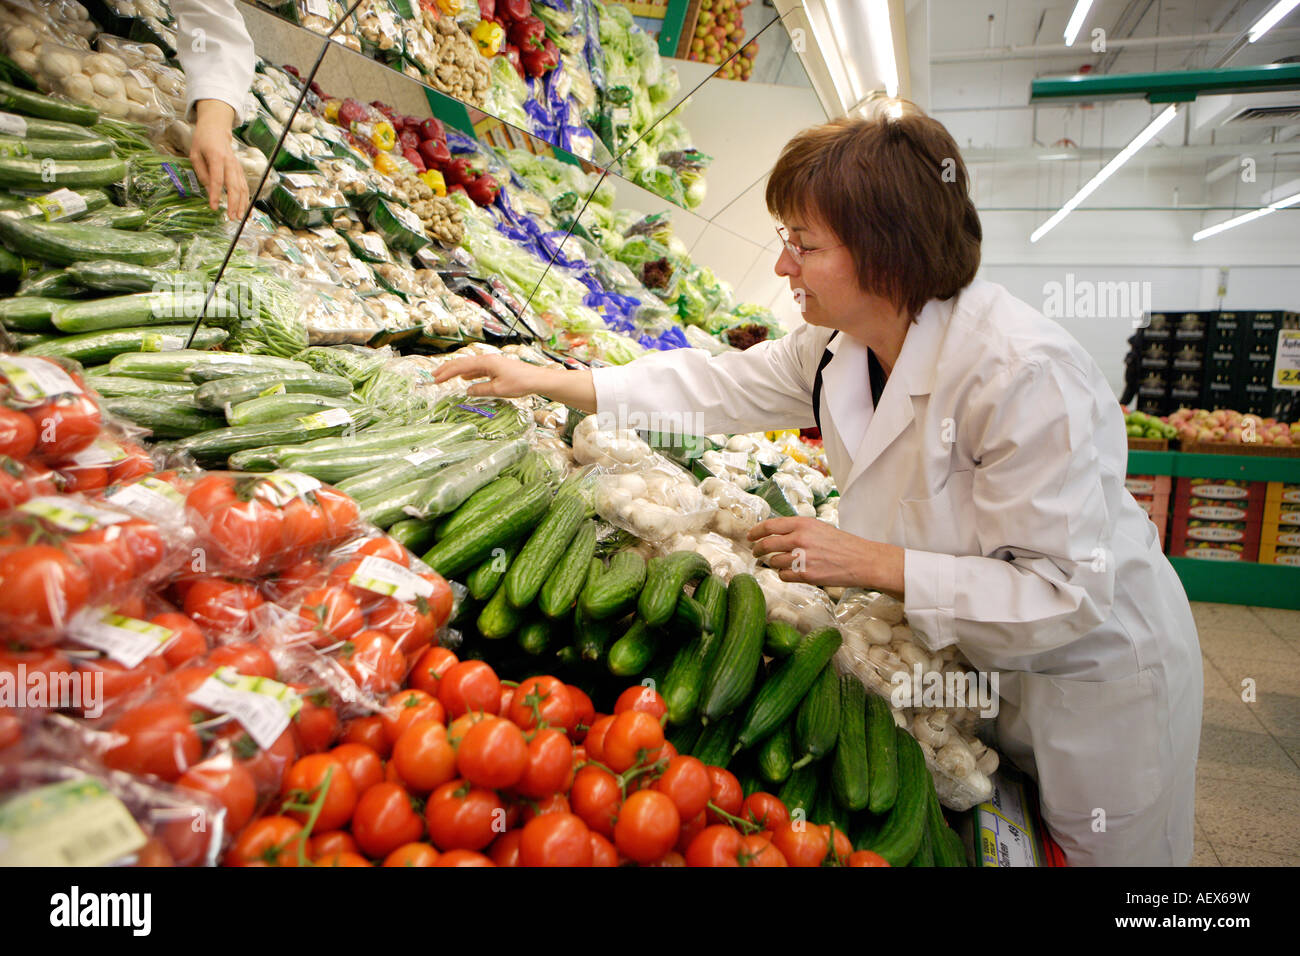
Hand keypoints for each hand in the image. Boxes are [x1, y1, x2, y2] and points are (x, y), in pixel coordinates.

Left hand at [190, 99, 248, 221]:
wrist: (216, 129)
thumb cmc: (202, 141)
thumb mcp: (195, 154)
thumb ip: (201, 172)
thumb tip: (209, 190)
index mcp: (217, 157)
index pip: (217, 180)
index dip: (216, 195)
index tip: (214, 207)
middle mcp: (230, 162)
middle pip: (234, 186)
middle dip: (234, 203)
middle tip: (232, 217)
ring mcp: (237, 166)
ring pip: (242, 187)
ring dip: (242, 203)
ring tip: (240, 217)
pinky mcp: (240, 170)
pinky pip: (244, 186)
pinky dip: (246, 198)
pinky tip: (245, 209)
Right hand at [433, 354, 596, 411]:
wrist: (537, 379)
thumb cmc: (520, 383)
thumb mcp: (498, 390)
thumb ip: (481, 390)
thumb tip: (467, 390)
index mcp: (486, 362)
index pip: (460, 366)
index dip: (446, 373)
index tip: (434, 379)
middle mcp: (487, 360)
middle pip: (462, 363)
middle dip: (447, 370)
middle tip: (433, 376)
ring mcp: (492, 363)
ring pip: (469, 366)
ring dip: (456, 372)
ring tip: (444, 377)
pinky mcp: (496, 368)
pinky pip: (477, 370)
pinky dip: (468, 374)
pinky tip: (464, 380)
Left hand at [747, 516, 904, 593]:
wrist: (861, 560)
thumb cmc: (841, 544)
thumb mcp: (818, 528)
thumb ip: (797, 529)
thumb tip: (774, 534)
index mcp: (802, 524)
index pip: (769, 526)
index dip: (755, 532)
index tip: (750, 536)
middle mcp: (800, 539)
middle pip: (766, 544)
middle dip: (757, 549)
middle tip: (755, 552)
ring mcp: (802, 558)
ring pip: (773, 561)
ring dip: (772, 563)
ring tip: (778, 563)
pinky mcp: (806, 575)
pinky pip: (783, 575)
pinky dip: (783, 574)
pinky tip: (790, 572)